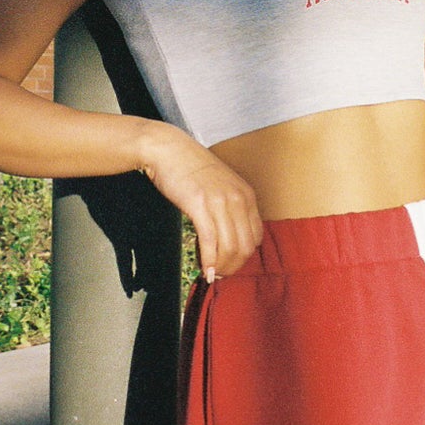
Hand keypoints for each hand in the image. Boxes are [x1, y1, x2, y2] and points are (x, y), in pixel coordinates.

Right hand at [135, 121, 262, 279]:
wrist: (169, 150)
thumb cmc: (191, 169)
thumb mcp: (221, 185)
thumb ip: (229, 207)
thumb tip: (227, 239)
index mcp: (246, 195)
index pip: (256, 236)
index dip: (244, 256)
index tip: (230, 264)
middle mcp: (238, 199)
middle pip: (245, 246)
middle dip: (234, 266)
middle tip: (220, 274)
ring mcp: (220, 202)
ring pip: (230, 247)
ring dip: (221, 267)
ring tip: (212, 274)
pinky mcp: (200, 205)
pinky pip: (210, 241)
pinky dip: (209, 260)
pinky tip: (205, 270)